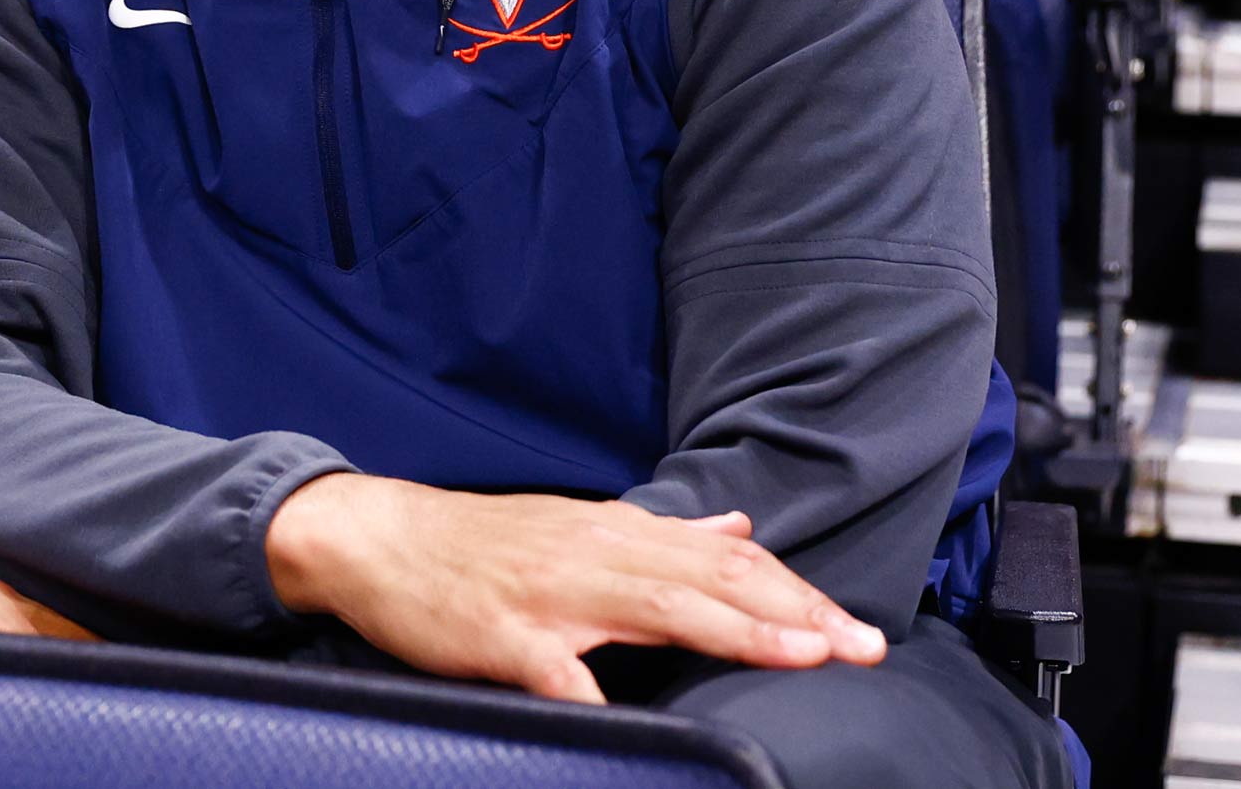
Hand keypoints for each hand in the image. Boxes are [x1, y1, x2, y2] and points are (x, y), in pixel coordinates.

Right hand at [264, 475, 886, 704]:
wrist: (376, 537)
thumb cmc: (480, 546)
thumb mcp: (578, 527)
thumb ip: (661, 535)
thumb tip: (738, 526)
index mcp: (616, 535)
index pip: (725, 562)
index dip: (794, 593)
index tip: (857, 628)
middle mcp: (595, 554)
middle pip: (711, 580)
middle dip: (794, 612)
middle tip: (864, 644)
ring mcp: (549, 593)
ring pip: (657, 607)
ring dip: (735, 630)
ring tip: (799, 654)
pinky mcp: (501, 635)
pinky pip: (555, 669)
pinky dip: (592, 690)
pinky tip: (625, 714)